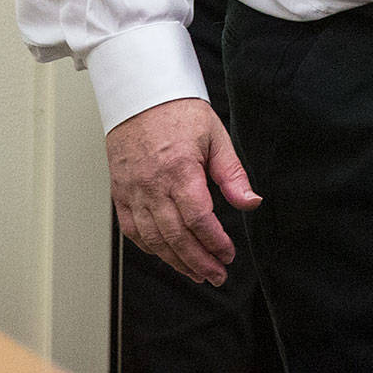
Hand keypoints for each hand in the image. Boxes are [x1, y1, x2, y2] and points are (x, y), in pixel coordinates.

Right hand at [105, 97, 260, 285]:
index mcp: (179, 170)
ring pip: (153, 240)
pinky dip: (150, 248)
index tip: (228, 254)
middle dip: (198, 262)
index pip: (198, 219)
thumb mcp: (216, 137)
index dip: (214, 242)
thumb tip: (251, 203)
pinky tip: (167, 256)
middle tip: (217, 275)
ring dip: (176, 262)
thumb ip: (232, 174)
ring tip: (196, 273)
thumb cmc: (179, 112)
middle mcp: (152, 185)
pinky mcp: (120, 193)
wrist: (140, 96)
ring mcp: (133, 191)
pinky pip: (132, 231)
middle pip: (175, 236)